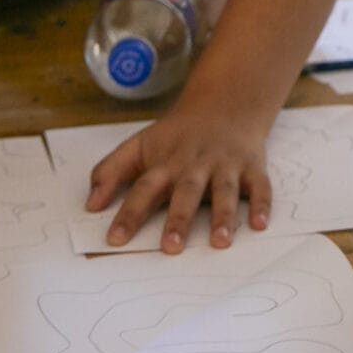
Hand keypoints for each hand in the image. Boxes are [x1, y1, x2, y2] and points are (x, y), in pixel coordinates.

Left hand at [84, 101, 273, 252]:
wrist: (224, 105)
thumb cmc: (177, 136)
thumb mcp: (139, 146)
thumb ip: (110, 171)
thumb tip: (90, 205)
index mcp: (165, 163)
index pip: (143, 189)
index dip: (129, 214)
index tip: (115, 239)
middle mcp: (195, 165)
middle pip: (186, 192)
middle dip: (179, 219)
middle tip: (170, 247)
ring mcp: (225, 165)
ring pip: (225, 191)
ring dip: (223, 216)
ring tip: (220, 242)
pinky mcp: (251, 167)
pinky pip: (260, 186)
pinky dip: (262, 204)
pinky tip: (260, 224)